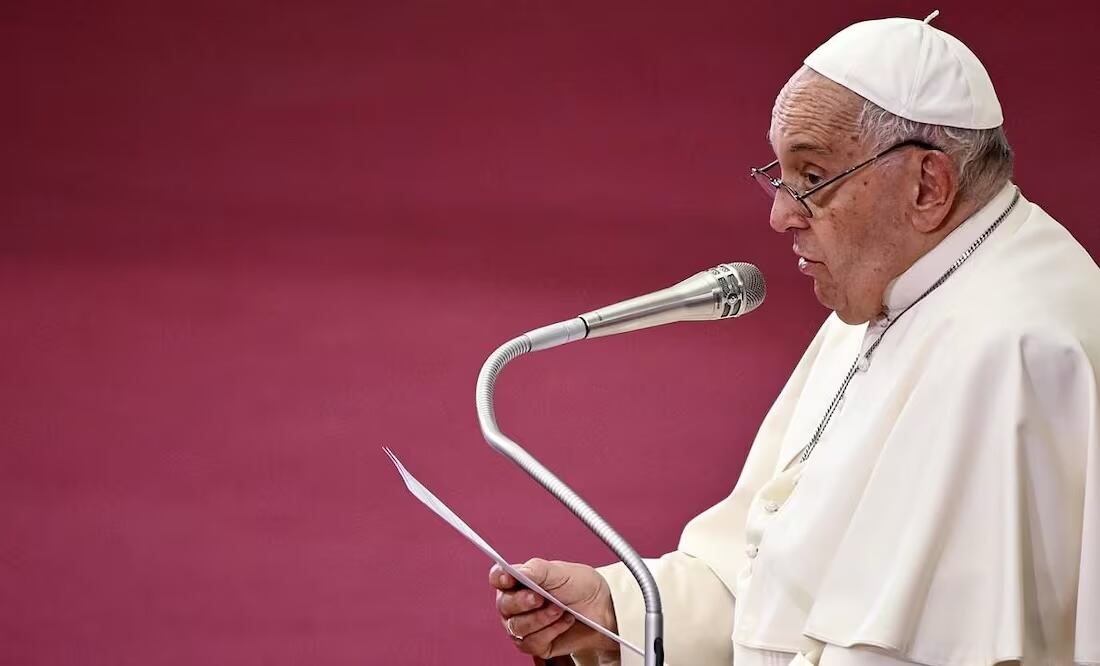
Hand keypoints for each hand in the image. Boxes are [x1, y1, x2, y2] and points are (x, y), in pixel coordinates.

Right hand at [489, 558, 618, 659]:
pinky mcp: (535, 644)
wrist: (603, 609)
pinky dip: (551, 631)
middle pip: (503, 605)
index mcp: (519, 581)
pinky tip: (564, 622)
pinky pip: (532, 642)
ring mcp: (524, 625)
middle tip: (542, 597)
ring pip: (517, 627)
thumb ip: (534, 570)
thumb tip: (513, 571)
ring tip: (560, 609)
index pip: (497, 578)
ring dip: (541, 618)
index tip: (510, 579)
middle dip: (524, 602)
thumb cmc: (581, 587)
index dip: (499, 578)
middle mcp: (517, 604)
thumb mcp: (559, 572)